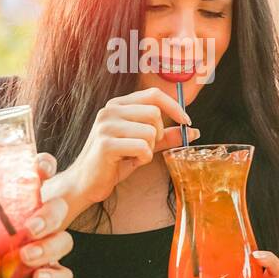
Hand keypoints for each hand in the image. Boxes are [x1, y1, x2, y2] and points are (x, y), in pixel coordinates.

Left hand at [0, 153, 74, 277]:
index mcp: (14, 206)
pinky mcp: (49, 277)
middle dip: (50, 215)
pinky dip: (54, 277)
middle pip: (58, 208)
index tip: (42, 169)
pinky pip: (63, 275)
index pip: (36, 178)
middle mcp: (35, 224)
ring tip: (26, 258)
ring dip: (49, 248)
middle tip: (31, 227)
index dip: (44, 167)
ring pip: (64, 240)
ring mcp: (45, 251)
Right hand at [56, 88, 196, 215]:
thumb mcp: (143, 145)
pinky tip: (129, 162)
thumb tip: (193, 131)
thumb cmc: (113, 162)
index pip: (154, 94)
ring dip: (149, 149)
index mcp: (118, 105)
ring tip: (133, 156)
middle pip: (154, 113)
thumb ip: (165, 136)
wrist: (85, 183)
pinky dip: (143, 159)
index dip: (174, 106)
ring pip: (150, 132)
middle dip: (159, 134)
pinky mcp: (106, 144)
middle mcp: (110, 110)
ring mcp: (106, 126)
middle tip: (146, 147)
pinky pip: (142, 148)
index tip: (186, 121)